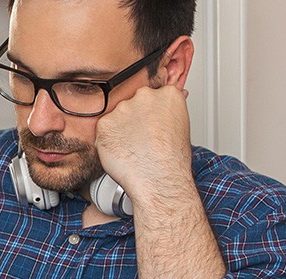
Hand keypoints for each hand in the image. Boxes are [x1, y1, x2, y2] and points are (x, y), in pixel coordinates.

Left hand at [94, 85, 192, 202]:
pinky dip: (108, 140)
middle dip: (134, 118)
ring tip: (132, 147)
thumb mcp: (181, 128)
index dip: (150, 113)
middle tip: (141, 138)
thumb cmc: (172, 159)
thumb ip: (169, 112)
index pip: (154, 95)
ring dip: (120, 129)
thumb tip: (165, 109)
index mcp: (167, 95)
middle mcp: (144, 96)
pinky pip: (104, 129)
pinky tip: (121, 150)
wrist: (159, 177)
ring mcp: (123, 108)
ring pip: (117, 115)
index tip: (150, 124)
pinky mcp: (105, 123)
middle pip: (134, 102)